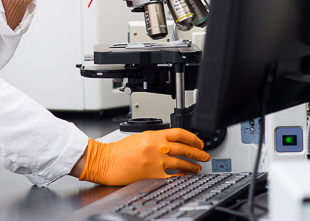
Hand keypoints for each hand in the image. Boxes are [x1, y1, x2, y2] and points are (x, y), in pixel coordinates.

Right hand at [78, 129, 209, 186]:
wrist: (105, 161)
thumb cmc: (118, 150)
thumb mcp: (139, 137)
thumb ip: (155, 139)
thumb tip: (170, 143)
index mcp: (153, 135)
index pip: (179, 133)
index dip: (192, 138)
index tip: (198, 142)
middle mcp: (156, 146)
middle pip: (183, 148)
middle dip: (197, 152)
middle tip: (204, 154)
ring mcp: (155, 160)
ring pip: (181, 162)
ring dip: (192, 165)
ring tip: (197, 167)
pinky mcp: (152, 173)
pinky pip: (172, 175)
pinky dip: (181, 175)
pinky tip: (185, 176)